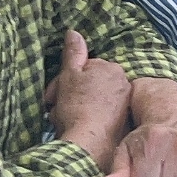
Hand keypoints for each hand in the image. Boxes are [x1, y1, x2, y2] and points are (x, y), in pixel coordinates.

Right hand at [43, 29, 132, 160]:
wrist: (89, 144)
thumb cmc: (77, 107)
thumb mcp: (70, 75)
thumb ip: (73, 53)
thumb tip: (74, 32)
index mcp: (111, 68)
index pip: (83, 69)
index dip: (63, 81)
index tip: (51, 96)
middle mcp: (123, 84)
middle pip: (89, 85)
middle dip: (69, 95)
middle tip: (53, 108)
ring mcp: (126, 105)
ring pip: (93, 101)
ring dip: (76, 107)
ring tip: (63, 120)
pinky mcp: (124, 124)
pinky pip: (102, 117)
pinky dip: (88, 120)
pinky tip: (77, 128)